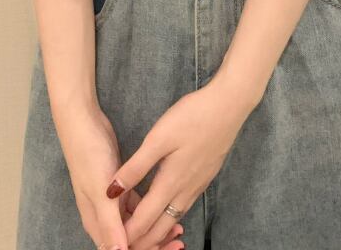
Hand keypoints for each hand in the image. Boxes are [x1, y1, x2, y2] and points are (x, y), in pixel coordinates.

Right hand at [54, 103, 185, 249]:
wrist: (83, 121)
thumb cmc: (88, 155)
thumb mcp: (100, 189)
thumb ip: (110, 222)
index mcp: (96, 222)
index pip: (121, 248)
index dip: (145, 249)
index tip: (168, 248)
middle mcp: (103, 216)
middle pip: (130, 239)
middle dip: (154, 242)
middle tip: (179, 241)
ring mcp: (112, 201)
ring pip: (135, 222)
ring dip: (155, 227)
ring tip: (179, 228)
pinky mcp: (120, 186)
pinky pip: (137, 205)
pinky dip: (151, 209)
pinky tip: (166, 206)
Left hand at [105, 78, 253, 249]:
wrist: (229, 105)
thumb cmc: (192, 117)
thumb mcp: (158, 138)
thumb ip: (135, 167)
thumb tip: (111, 192)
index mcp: (171, 182)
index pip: (144, 221)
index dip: (126, 234)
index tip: (113, 242)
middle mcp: (186, 190)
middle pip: (160, 227)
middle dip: (142, 240)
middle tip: (125, 244)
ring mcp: (198, 184)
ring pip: (174, 217)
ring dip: (157, 230)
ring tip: (141, 234)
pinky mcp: (205, 176)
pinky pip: (184, 206)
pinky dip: (171, 216)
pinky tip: (165, 209)